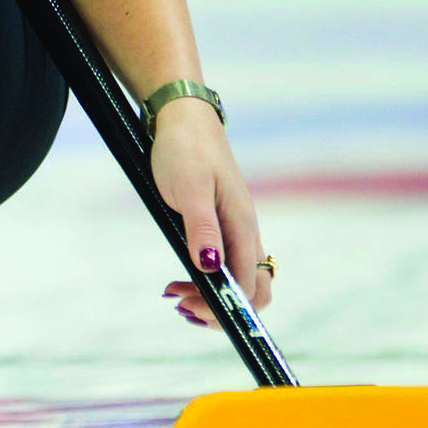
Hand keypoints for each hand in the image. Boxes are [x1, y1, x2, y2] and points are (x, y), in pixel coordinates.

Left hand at [149, 101, 272, 328]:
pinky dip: (207, 280)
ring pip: (239, 278)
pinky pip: (226, 263)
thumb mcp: (189, 189)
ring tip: (174, 294)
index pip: (248, 285)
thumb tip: (210, 269)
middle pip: (253, 289)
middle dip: (222, 309)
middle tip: (181, 305)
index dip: (224, 307)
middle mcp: (246, 231)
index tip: (189, 308)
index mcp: (243, 225)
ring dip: (211, 296)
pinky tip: (181, 278)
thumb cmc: (185, 150)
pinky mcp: (222, 223)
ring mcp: (236, 228)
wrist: (183, 118)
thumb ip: (202, 229)